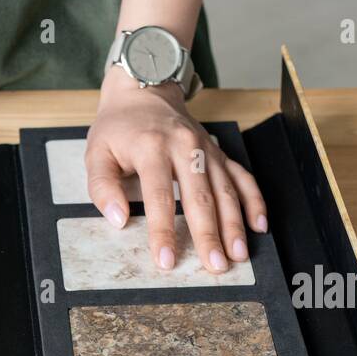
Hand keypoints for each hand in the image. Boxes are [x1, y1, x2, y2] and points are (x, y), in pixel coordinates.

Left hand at [85, 72, 266, 272]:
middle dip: (209, 234)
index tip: (167, 260)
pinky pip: (242, 176)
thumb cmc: (118, 128)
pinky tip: (259, 225)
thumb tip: (118, 219)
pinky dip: (253, 200)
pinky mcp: (218, 152)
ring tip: (238, 254)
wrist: (144, 90)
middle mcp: (184, 147)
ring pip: (225, 189)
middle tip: (215, 266)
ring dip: (234, 224)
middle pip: (200, 197)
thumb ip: (102, 187)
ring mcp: (206, 149)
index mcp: (152, 148)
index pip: (159, 197)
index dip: (163, 231)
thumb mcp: (96, 153)